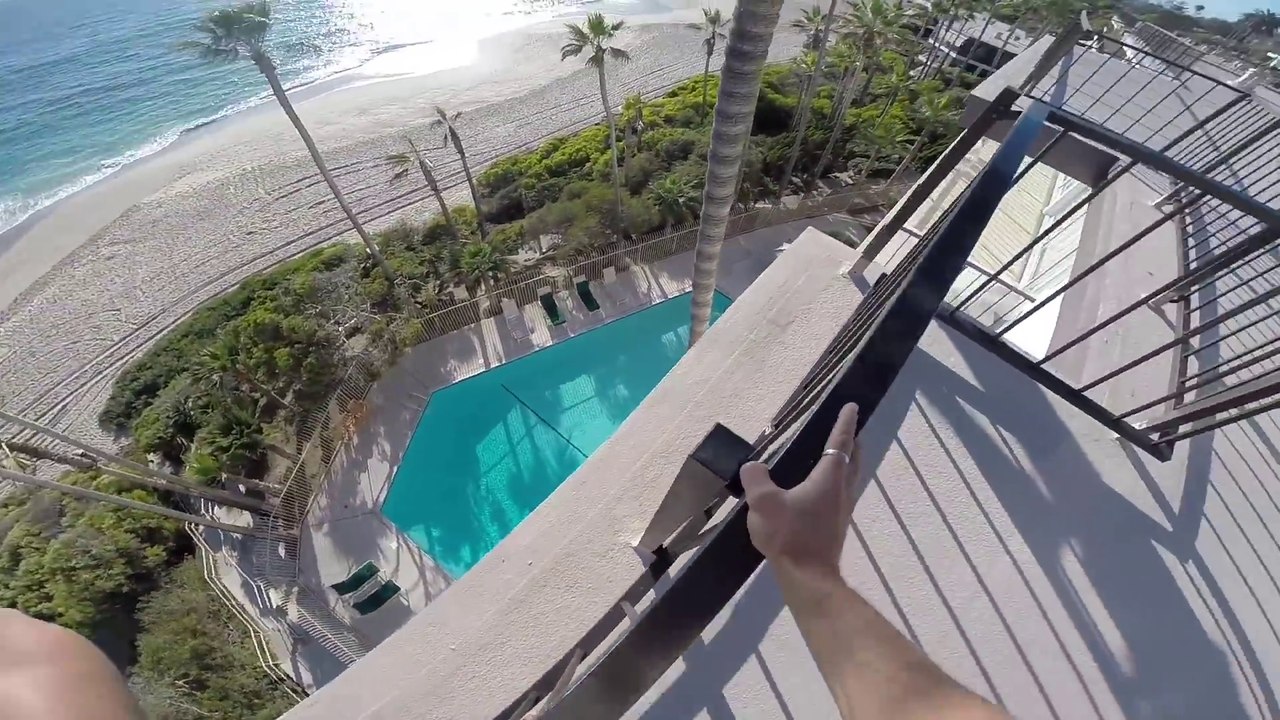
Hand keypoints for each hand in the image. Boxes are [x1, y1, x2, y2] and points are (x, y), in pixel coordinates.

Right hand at [742, 403, 860, 577]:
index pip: (840, 442)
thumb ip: (756, 479)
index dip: (844, 423)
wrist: (808, 579)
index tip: (852, 406)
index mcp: (829, 479)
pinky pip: (841, 494)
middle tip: (850, 429)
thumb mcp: (764, 504)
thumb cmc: (790, 537)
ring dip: (848, 462)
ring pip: (850, 478)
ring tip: (840, 455)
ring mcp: (842, 511)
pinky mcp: (836, 527)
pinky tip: (822, 491)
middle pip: (853, 459)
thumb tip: (753, 466)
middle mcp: (842, 491)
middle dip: (852, 442)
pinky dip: (838, 482)